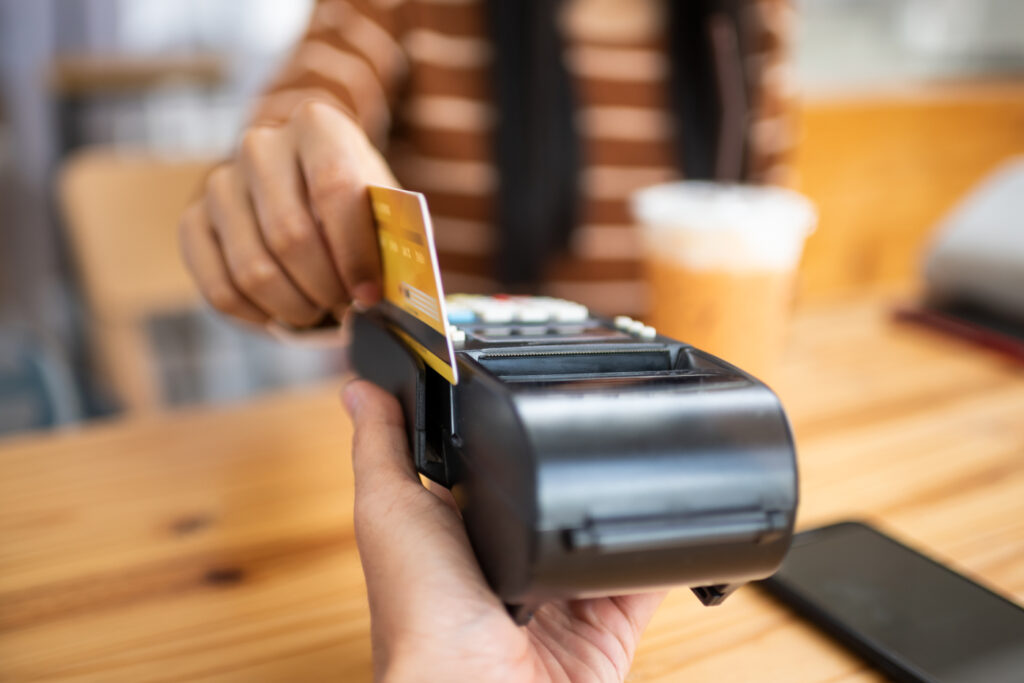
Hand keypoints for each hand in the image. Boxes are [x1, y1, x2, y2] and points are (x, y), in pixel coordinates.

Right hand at [179, 101, 395, 327]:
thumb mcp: (381, 209)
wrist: (305, 190)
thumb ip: (387, 241)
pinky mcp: (193, 221)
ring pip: (253, 270)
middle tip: (345, 310)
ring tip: (319, 312)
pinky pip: (220, 289)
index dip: (354, 253)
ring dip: (294, 308)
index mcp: (317, 125)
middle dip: (325, 288)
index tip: (369, 295)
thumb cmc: (355, 206)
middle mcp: (260, 145)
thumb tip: (379, 295)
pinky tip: (282, 314)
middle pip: (290, 235)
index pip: (334, 189)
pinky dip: (258, 316)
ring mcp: (220, 182)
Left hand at [342, 380, 665, 681]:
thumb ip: (384, 447)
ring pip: (601, 535)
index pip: (486, 473)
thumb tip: (361, 388)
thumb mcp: (389, 510)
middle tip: (598, 418)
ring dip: (619, 505)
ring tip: (638, 458)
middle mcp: (506, 566)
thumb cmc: (419, 615)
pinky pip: (644, 579)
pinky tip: (669, 518)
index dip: (505, 439)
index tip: (526, 393)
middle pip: (550, 501)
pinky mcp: (606, 624)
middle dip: (571, 469)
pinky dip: (661, 553)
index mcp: (456, 535)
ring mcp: (558, 597)